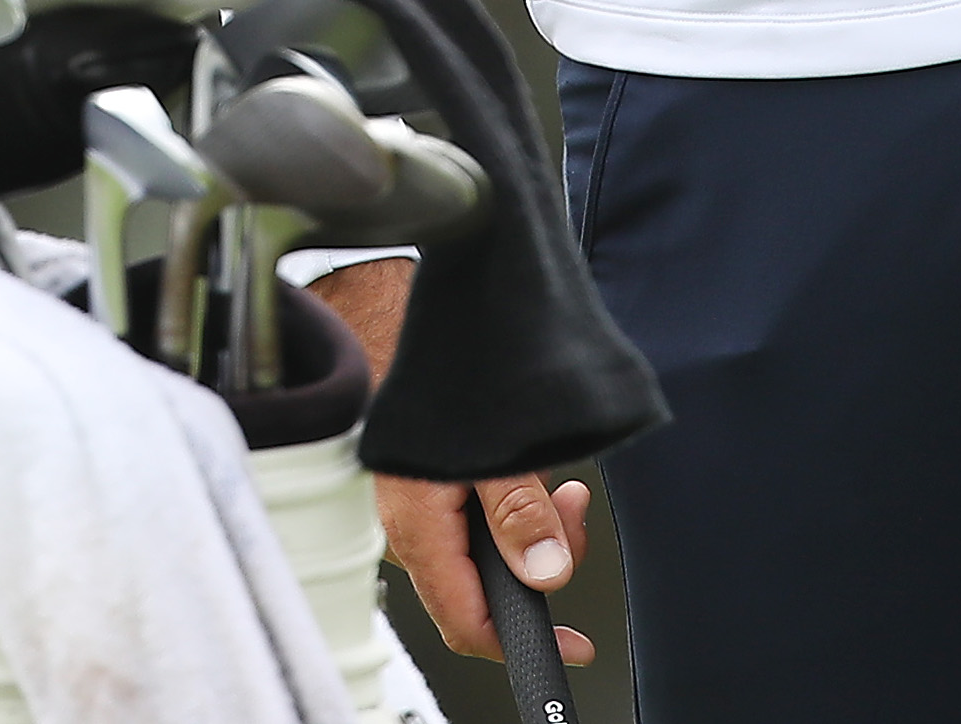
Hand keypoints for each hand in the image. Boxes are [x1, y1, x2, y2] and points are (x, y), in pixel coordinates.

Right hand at [308, 259, 601, 667]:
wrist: (388, 318)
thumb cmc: (429, 371)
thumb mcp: (490, 445)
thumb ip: (519, 513)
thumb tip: (545, 573)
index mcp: (418, 529)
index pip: (468, 621)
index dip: (523, 641)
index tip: (573, 642)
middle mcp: (412, 531)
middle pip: (482, 594)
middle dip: (538, 571)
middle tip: (570, 526)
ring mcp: (419, 513)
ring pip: (484, 558)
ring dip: (530, 535)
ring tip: (559, 491)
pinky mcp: (429, 491)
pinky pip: (476, 525)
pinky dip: (512, 511)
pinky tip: (531, 477)